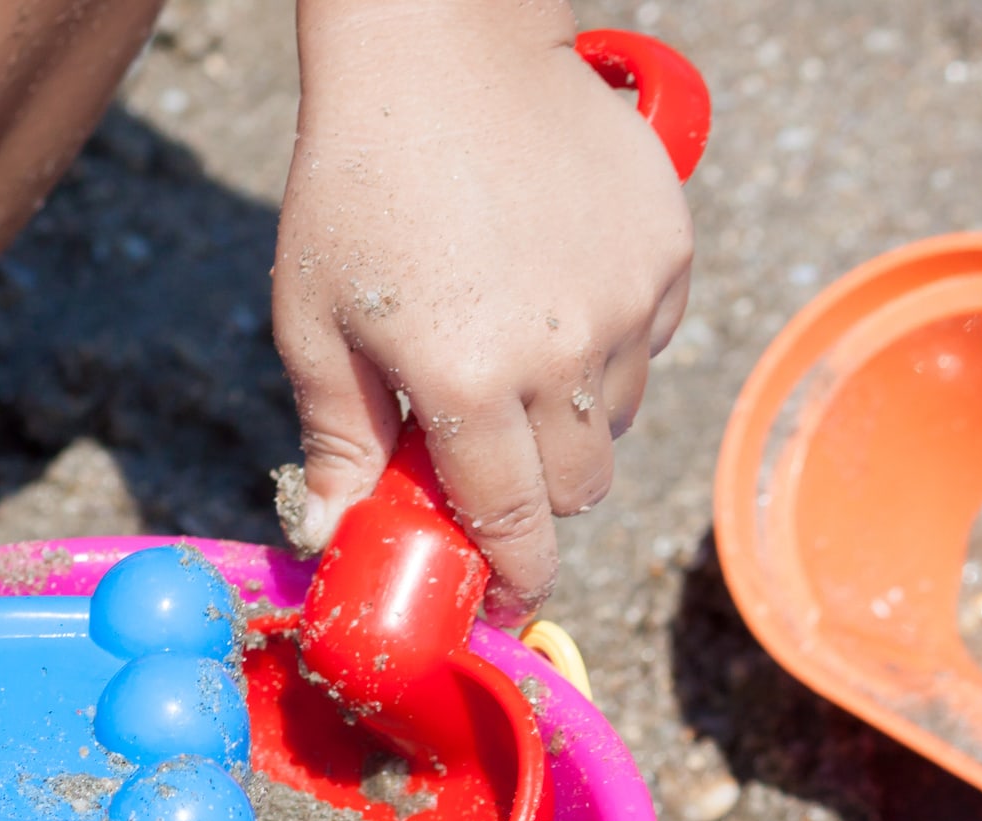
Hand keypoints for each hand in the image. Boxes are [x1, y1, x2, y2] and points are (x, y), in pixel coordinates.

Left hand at [274, 0, 693, 620]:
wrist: (440, 48)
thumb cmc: (356, 182)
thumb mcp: (314, 320)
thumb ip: (336, 440)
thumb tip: (335, 536)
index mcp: (468, 383)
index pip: (513, 528)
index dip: (511, 582)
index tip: (501, 604)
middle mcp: (563, 355)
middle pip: (575, 492)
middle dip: (532, 501)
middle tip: (481, 463)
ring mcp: (627, 303)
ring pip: (614, 422)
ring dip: (565, 422)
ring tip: (504, 352)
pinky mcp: (667, 253)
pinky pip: (649, 347)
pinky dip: (606, 350)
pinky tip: (547, 294)